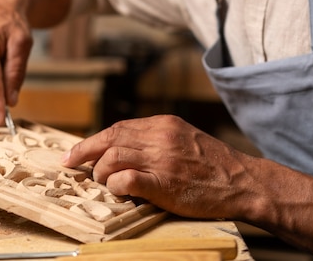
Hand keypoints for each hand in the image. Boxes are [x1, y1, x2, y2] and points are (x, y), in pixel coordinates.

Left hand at [62, 114, 253, 217]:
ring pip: (113, 156)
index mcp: (164, 124)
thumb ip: (157, 139)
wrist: (242, 181)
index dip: (95, 139)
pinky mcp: (164, 184)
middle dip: (85, 150)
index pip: (119, 127)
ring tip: (100, 181)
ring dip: (100, 171)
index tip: (78, 150)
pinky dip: (114, 185)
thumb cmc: (214, 164)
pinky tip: (116, 189)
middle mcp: (160, 137)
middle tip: (70, 162)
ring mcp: (162, 160)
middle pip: (111, 138)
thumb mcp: (184, 138)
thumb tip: (125, 148)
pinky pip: (126, 179)